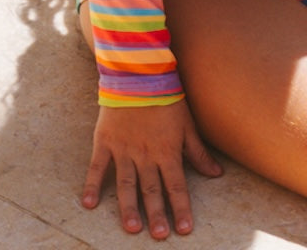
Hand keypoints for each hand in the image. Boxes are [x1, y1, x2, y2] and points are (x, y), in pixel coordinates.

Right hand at [82, 100, 223, 238]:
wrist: (140, 74)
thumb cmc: (167, 99)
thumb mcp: (188, 125)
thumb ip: (199, 152)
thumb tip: (217, 174)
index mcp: (167, 151)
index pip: (177, 186)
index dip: (181, 208)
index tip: (185, 229)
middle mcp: (146, 155)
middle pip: (152, 190)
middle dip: (157, 214)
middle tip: (159, 236)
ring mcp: (123, 150)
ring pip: (127, 184)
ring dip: (129, 207)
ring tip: (132, 229)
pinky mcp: (105, 142)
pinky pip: (97, 167)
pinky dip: (92, 185)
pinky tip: (89, 204)